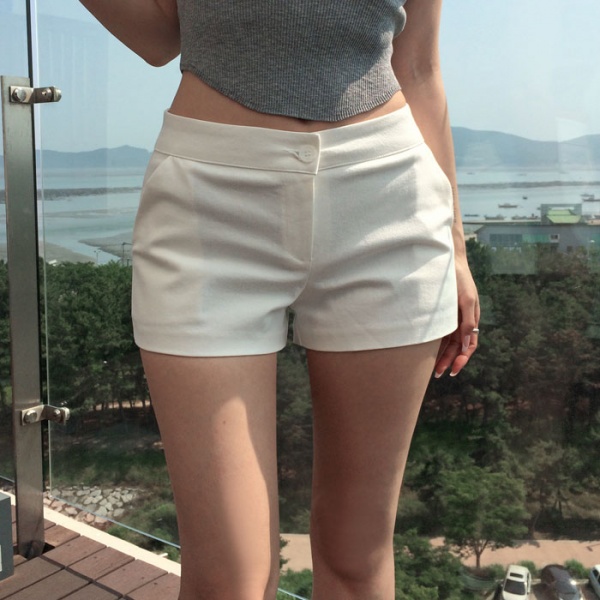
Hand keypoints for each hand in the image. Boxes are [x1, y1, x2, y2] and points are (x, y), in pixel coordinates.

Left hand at [434, 255, 479, 376]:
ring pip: (447, 344)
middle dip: (449, 362)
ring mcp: (450, 319)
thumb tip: (467, 343)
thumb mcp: (466, 299)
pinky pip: (438, 334)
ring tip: (432, 371)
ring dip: (441, 357)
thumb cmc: (459, 280)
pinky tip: (424, 354)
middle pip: (456, 348)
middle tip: (438, 375)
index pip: (469, 346)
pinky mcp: (440, 315)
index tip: (452, 370)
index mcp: (471, 320)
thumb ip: (467, 321)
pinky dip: (434, 345)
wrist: (447, 263)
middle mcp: (461, 322)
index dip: (462, 359)